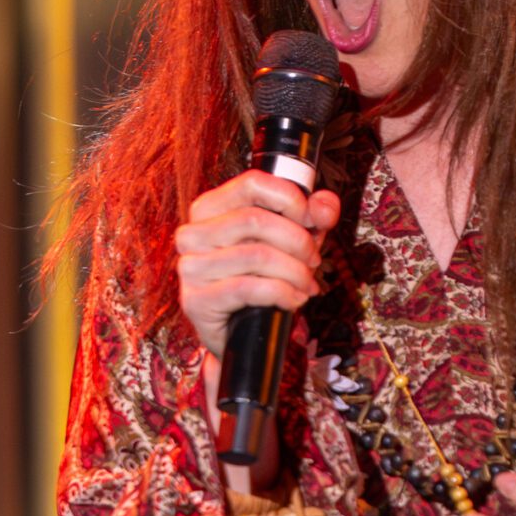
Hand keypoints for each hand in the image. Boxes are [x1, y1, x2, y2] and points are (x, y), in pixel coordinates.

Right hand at [175, 172, 341, 361]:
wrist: (237, 331)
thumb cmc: (260, 277)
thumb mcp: (291, 240)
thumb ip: (312, 216)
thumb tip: (324, 205)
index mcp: (210, 208)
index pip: (252, 183)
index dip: (289, 198)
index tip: (311, 219)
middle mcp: (192, 233)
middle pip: (256, 219)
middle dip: (298, 241)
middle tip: (315, 260)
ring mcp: (190, 267)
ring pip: (256, 255)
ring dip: (295, 272)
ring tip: (308, 284)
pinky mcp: (196, 300)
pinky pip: (248, 288)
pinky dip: (282, 293)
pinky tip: (295, 300)